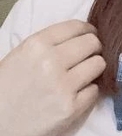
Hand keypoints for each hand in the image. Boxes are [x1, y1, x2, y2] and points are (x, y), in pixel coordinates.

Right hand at [0, 20, 105, 135]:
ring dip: (94, 69)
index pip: (76, 26)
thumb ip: (50, 44)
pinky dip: (89, 92)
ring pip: (99, 64)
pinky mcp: (71, 108)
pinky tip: (76, 94)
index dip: (88, 30)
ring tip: (83, 76)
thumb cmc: (8, 89)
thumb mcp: (22, 56)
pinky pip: (95, 90)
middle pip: (93, 43)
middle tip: (89, 56)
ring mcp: (63, 86)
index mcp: (36, 45)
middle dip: (95, 49)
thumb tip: (84, 35)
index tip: (91, 35)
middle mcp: (51, 62)